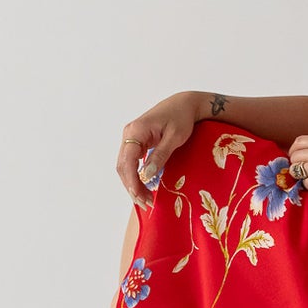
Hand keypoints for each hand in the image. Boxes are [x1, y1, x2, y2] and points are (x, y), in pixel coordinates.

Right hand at [117, 92, 195, 207]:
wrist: (184, 104)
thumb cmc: (181, 117)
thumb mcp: (174, 137)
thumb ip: (160, 156)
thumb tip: (146, 176)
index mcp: (135, 131)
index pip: (127, 162)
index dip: (132, 182)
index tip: (141, 197)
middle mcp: (128, 133)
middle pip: (123, 166)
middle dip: (132, 187)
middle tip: (145, 203)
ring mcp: (131, 137)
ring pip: (125, 165)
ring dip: (133, 183)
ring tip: (145, 199)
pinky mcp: (136, 141)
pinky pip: (131, 162)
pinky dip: (135, 175)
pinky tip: (144, 187)